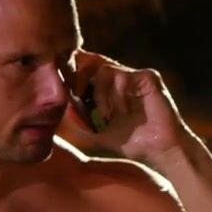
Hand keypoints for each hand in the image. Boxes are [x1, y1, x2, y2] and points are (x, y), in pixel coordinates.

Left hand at [63, 51, 193, 162]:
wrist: (158, 151)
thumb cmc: (129, 144)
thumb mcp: (93, 135)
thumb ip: (75, 123)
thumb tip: (54, 114)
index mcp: (106, 89)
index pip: (83, 69)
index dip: (71, 75)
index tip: (65, 92)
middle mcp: (120, 79)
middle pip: (90, 61)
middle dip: (79, 77)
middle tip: (76, 94)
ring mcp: (134, 76)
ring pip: (103, 69)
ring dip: (101, 94)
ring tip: (107, 115)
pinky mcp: (147, 76)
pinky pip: (122, 75)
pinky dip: (117, 95)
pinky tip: (123, 112)